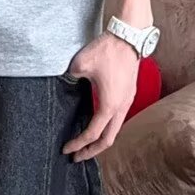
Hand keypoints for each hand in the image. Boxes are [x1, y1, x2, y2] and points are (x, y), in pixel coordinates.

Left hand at [61, 32, 139, 162]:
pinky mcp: (129, 93)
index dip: (78, 144)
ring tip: (86, 143)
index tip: (66, 149)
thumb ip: (70, 78)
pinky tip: (97, 122)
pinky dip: (107, 127)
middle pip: (108, 140)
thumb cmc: (106, 51)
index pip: (92, 134)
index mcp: (109, 105)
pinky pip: (118, 118)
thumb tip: (67, 82)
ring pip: (115, 129)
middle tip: (76, 157)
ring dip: (101, 139)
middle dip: (92, 151)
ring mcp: (127, 101)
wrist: (129, 37)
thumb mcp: (80, 64)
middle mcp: (121, 107)